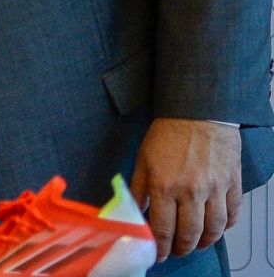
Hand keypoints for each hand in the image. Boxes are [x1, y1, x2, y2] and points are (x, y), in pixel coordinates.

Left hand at [131, 117, 240, 260]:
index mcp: (164, 186)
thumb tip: (135, 211)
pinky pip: (232, 214)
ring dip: (204, 242)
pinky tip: (217, 228)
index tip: (158, 254)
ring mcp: (215, 189)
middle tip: (177, 252)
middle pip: (189, 234)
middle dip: (181, 249)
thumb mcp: (143, 160)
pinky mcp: (232, 184)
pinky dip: (225, 226)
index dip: (160, 247)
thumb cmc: (168, 134)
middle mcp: (191, 191)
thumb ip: (139, 189)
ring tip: (196, 244)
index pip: (162, 228)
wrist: (198, 112)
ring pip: (213, 229)